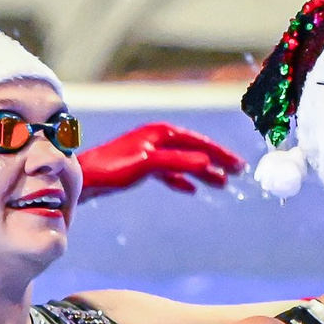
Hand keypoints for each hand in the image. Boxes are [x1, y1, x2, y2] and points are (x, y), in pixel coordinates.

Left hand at [74, 122, 244, 195]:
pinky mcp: (140, 166)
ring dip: (201, 172)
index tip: (239, 166)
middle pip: (193, 149)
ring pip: (182, 161)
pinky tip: (190, 190)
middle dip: (215, 162)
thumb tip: (206, 161)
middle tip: (237, 174)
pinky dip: (181, 179)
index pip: (199, 142)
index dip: (220, 154)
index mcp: (161, 133)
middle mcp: (156, 138)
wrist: (83, 179)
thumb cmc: (112, 169)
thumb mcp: (148, 165)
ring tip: (220, 184)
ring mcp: (148, 151)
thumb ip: (178, 162)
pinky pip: (168, 172)